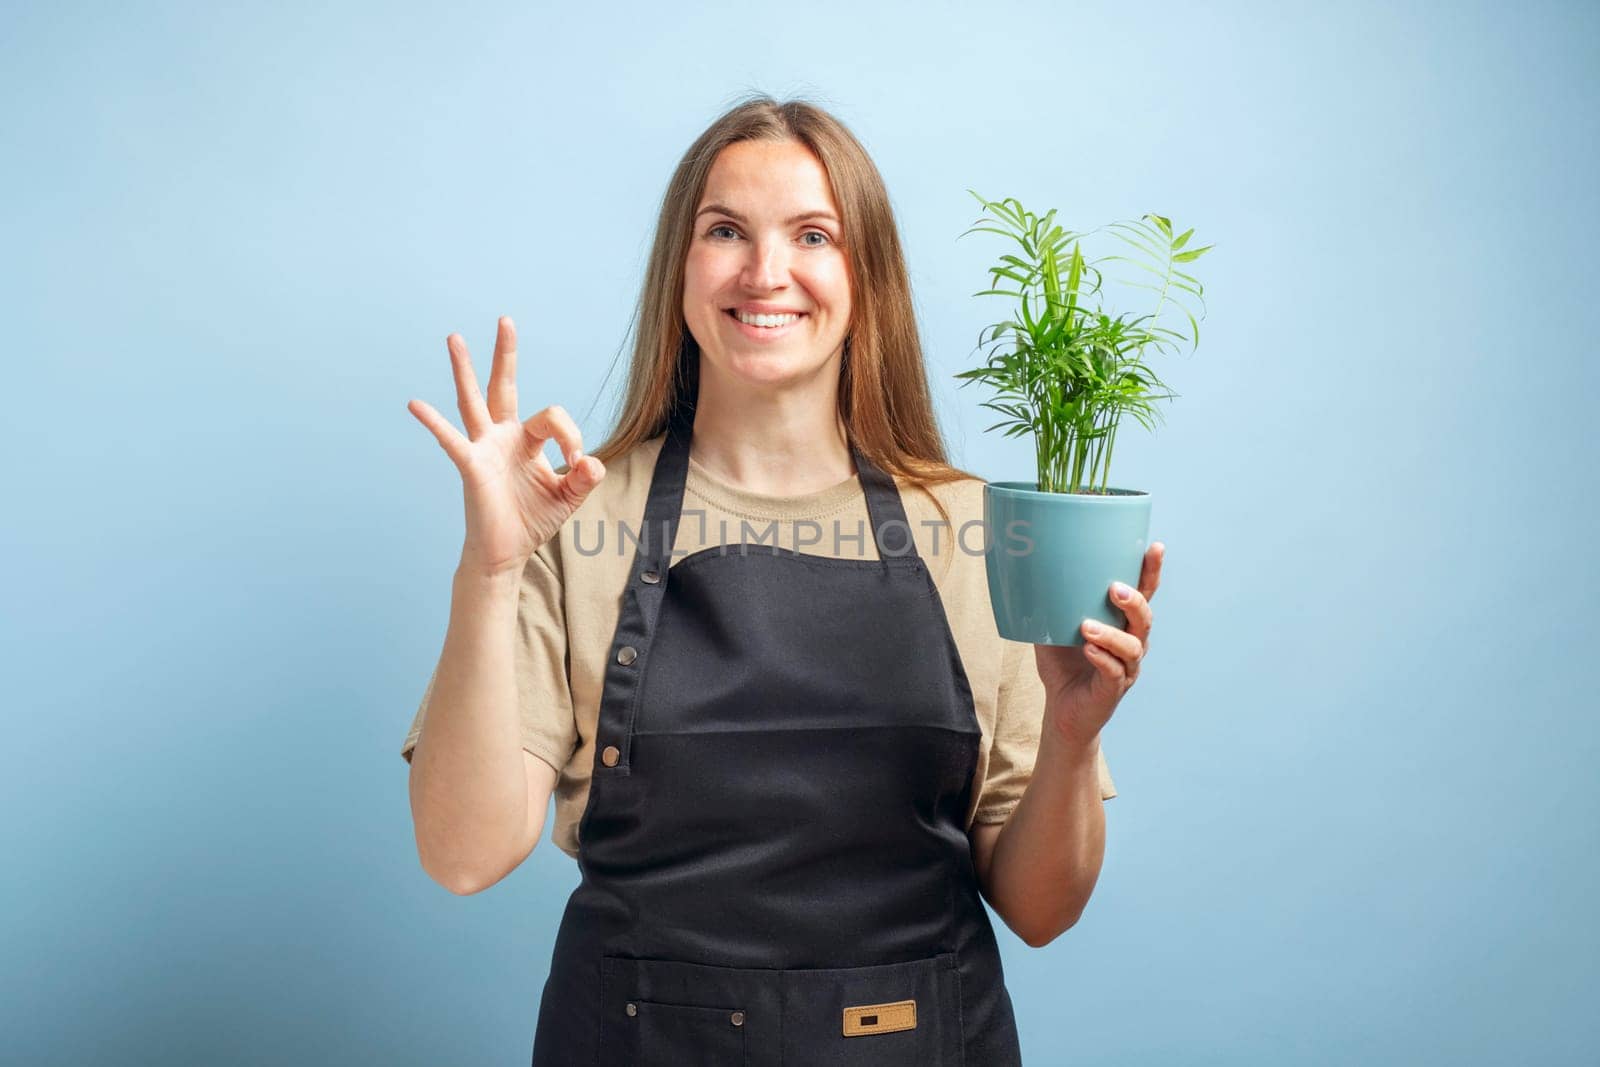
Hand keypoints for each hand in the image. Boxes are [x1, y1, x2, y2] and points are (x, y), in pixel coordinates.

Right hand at [407, 316, 605, 577]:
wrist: (506, 553)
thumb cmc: (532, 521)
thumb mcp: (568, 497)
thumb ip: (583, 477)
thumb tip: (591, 461)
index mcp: (526, 440)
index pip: (552, 417)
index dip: (571, 435)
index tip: (577, 462)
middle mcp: (502, 437)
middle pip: (504, 386)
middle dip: (505, 355)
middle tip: (506, 320)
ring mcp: (483, 449)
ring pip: (474, 402)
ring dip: (465, 370)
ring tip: (454, 337)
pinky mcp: (471, 467)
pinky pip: (451, 441)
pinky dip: (433, 422)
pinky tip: (415, 404)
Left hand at [1034, 542, 1163, 746]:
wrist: (1062, 710)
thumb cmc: (1063, 665)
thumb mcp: (1053, 629)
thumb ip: (1050, 604)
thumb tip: (1027, 571)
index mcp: (1122, 624)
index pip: (1143, 594)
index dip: (1151, 572)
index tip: (1155, 548)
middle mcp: (1131, 644)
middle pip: (1144, 619)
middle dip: (1134, 601)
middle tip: (1114, 589)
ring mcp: (1126, 669)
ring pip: (1131, 647)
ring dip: (1111, 634)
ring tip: (1087, 626)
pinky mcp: (1113, 690)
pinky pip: (1114, 673)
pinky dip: (1102, 659)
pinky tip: (1088, 650)